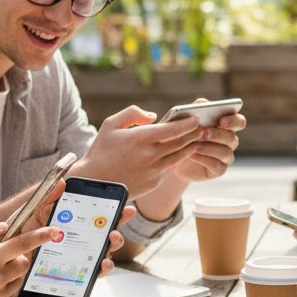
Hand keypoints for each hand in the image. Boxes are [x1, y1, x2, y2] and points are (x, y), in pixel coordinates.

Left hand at [12, 182, 135, 276]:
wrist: (2, 262)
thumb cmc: (17, 237)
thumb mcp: (30, 214)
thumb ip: (47, 199)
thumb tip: (63, 183)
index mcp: (71, 224)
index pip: (97, 217)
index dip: (115, 211)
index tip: (125, 207)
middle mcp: (78, 241)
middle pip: (105, 234)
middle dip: (117, 228)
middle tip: (116, 227)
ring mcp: (77, 259)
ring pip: (103, 253)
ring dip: (112, 247)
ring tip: (111, 241)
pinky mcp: (72, 275)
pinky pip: (92, 274)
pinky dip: (101, 269)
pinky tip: (102, 263)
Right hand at [75, 105, 202, 198]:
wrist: (94, 183)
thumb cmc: (101, 150)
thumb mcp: (111, 124)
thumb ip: (133, 113)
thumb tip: (154, 116)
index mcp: (140, 138)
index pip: (172, 129)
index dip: (187, 123)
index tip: (195, 118)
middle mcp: (150, 155)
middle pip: (180, 143)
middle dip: (193, 134)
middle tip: (202, 128)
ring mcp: (153, 171)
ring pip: (178, 157)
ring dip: (189, 148)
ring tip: (196, 140)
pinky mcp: (153, 183)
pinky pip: (167, 169)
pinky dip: (173, 161)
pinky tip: (178, 155)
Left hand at [168, 101, 245, 182]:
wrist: (173, 156)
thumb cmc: (183, 133)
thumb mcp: (186, 119)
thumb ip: (196, 109)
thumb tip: (202, 103)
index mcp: (227, 125)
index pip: (239, 121)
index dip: (233, 120)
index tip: (221, 121)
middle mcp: (230, 141)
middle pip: (233, 138)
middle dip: (219, 135)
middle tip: (204, 132)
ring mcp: (226, 157)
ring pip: (225, 152)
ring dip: (209, 147)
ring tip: (194, 144)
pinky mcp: (219, 170)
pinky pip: (217, 165)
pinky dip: (204, 159)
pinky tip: (192, 154)